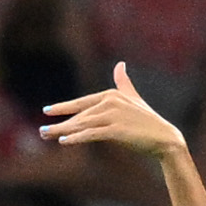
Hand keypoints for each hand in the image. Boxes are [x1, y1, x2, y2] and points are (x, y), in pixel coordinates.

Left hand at [39, 64, 187, 160]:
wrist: (164, 138)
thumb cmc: (147, 120)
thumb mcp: (133, 98)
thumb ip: (123, 83)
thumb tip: (120, 64)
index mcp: (112, 94)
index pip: (82, 102)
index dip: (64, 107)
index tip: (47, 111)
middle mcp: (111, 102)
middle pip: (79, 115)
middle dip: (59, 123)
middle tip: (41, 131)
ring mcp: (114, 116)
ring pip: (82, 124)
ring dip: (62, 130)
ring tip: (46, 136)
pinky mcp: (117, 130)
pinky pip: (91, 134)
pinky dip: (77, 137)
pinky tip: (63, 141)